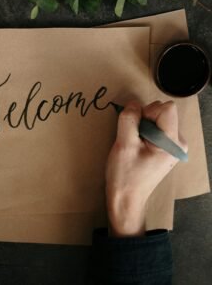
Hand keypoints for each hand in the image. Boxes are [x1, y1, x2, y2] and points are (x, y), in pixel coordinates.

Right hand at [106, 100, 186, 237]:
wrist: (126, 198)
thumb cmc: (125, 175)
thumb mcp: (124, 145)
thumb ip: (129, 120)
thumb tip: (133, 104)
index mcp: (172, 142)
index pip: (166, 108)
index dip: (147, 112)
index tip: (136, 129)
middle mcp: (178, 142)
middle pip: (162, 112)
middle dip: (144, 119)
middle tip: (133, 139)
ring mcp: (173, 146)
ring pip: (157, 118)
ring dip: (142, 126)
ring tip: (134, 144)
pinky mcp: (166, 148)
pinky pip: (155, 128)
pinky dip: (144, 132)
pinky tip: (137, 146)